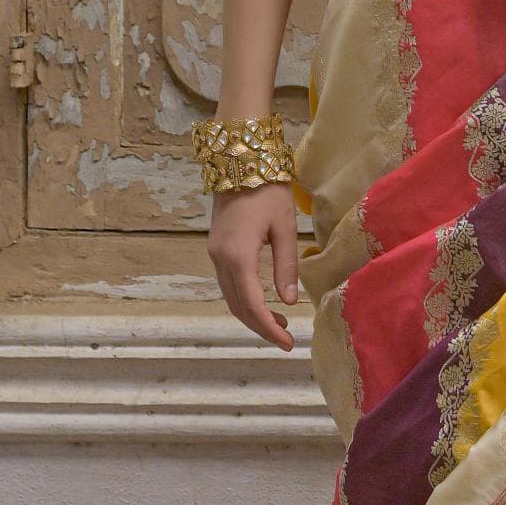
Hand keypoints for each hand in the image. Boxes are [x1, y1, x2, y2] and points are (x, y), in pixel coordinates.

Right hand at [208, 181, 301, 350]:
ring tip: (280, 322)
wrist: (239, 161)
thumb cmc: (268, 190)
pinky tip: (263, 301)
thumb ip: (286, 267)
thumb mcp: (284, 228)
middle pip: (237, 306)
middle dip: (261, 326)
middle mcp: (220, 259)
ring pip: (230, 297)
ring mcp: (214, 254)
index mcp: (238, 256)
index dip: (269, 328)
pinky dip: (244, 299)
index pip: (252, 304)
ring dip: (252, 314)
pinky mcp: (216, 249)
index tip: (288, 343)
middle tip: (286, 338)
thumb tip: (290, 301)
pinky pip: (227, 284)